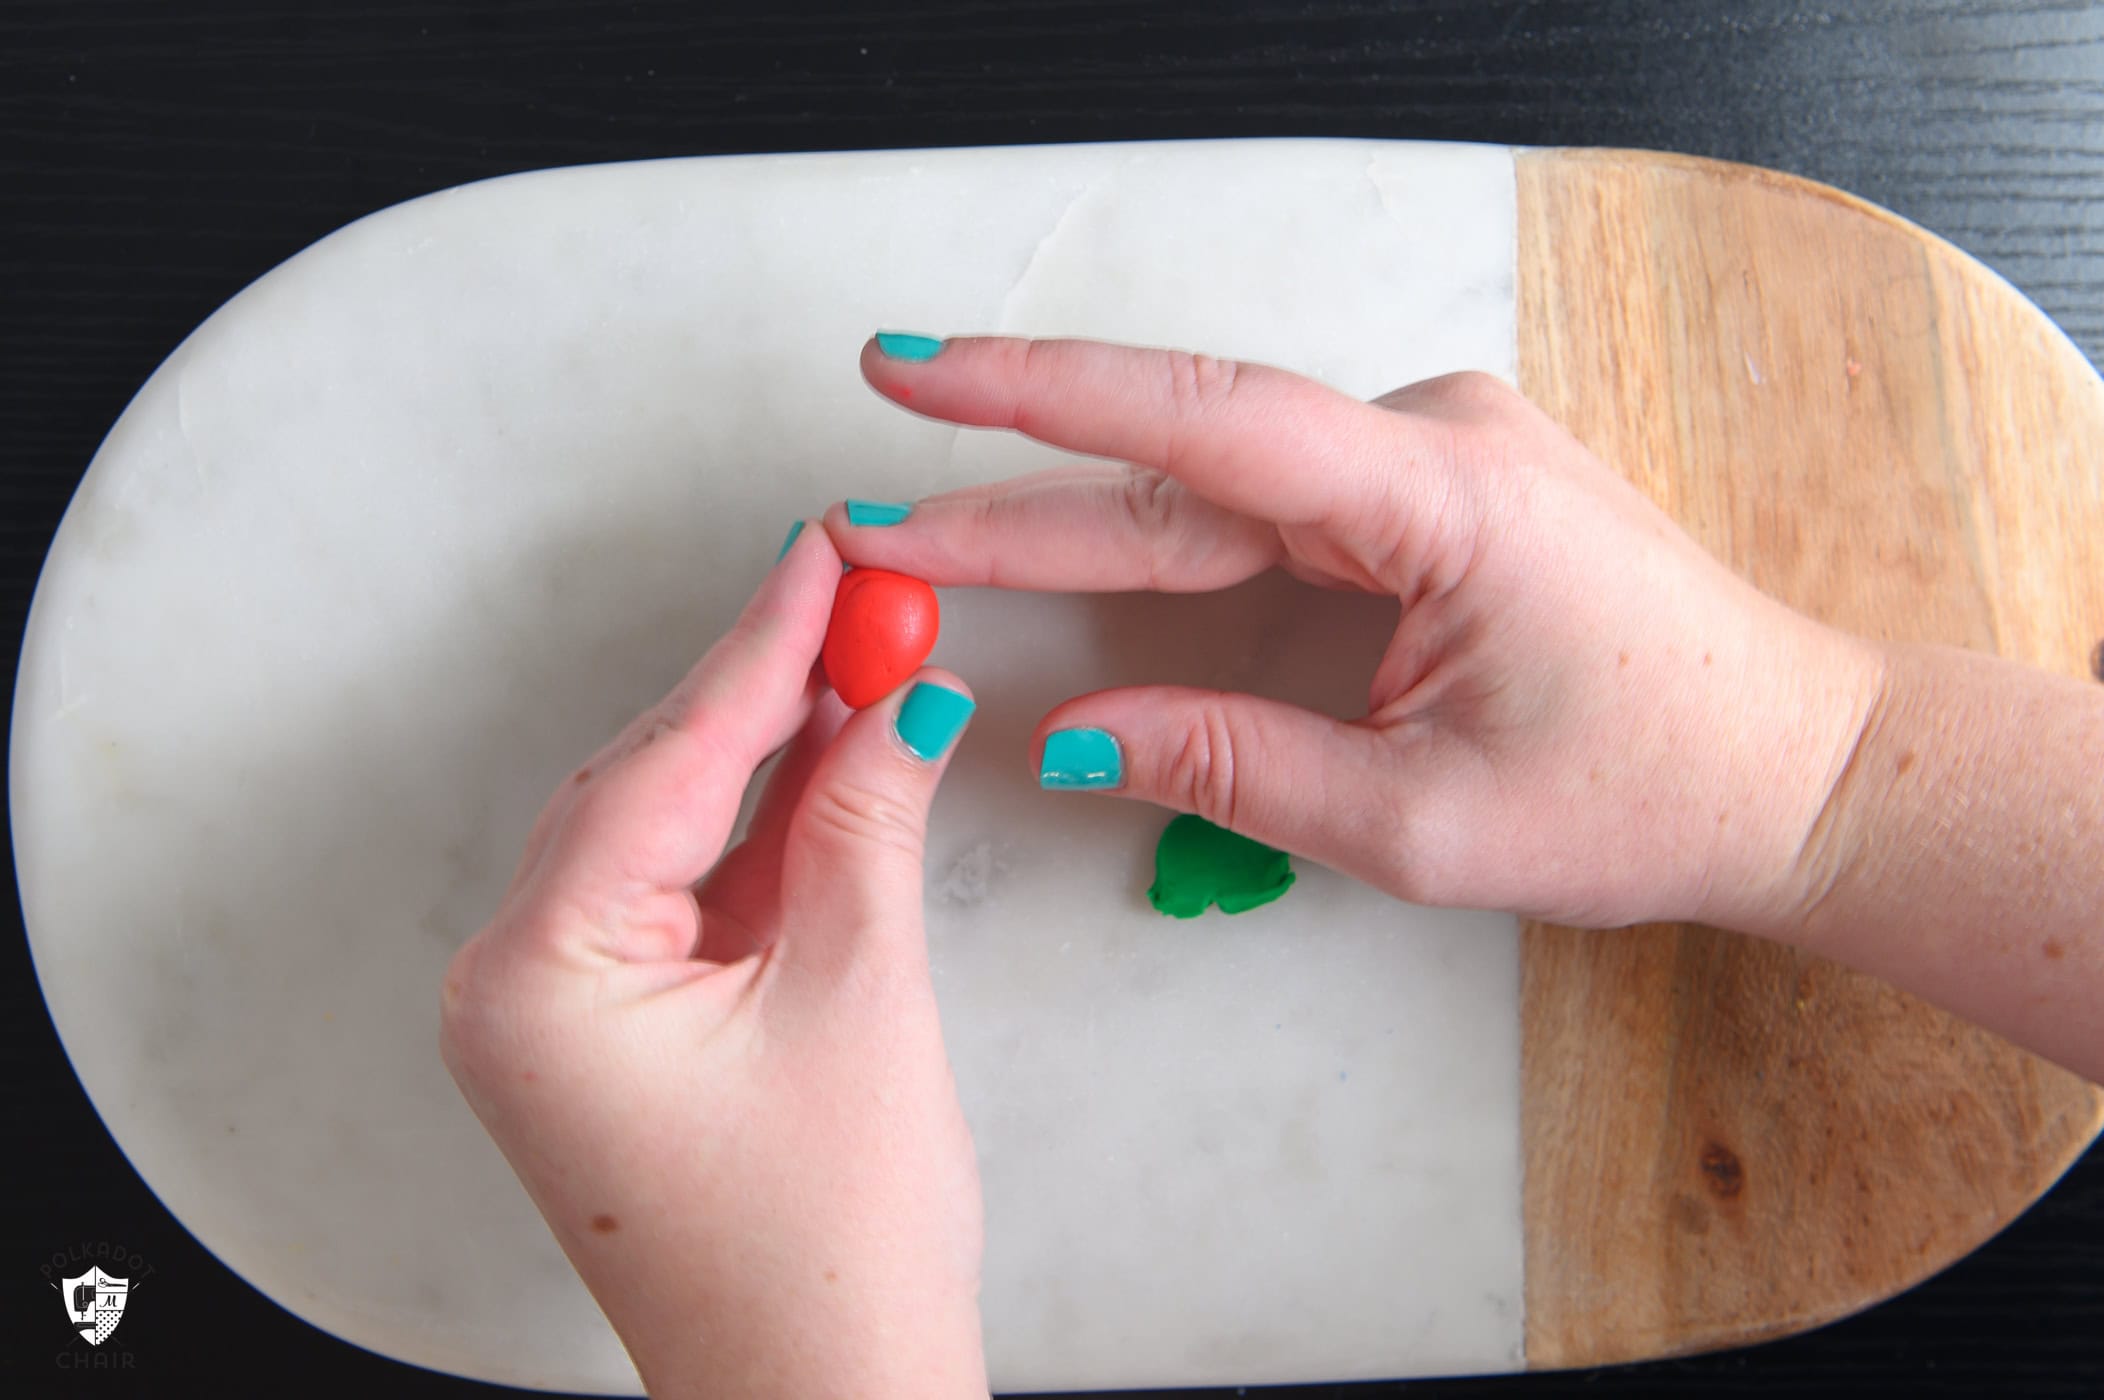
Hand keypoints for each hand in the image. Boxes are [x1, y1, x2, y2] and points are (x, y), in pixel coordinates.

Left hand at [440, 527, 987, 1398]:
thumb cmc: (824, 1257)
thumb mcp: (859, 998)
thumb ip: (865, 821)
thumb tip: (899, 697)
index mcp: (535, 979)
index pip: (661, 764)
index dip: (760, 649)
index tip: (825, 558)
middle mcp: (518, 988)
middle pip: (651, 784)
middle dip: (767, 692)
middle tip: (862, 596)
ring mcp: (562, 1014)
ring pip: (672, 833)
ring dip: (773, 757)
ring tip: (869, 661)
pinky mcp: (618, 1032)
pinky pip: (689, 896)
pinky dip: (765, 834)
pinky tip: (836, 765)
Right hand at [835, 336, 1882, 932]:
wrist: (1796, 764)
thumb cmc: (1651, 788)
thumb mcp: (1423, 820)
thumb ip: (1230, 768)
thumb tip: (1067, 741)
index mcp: (1442, 497)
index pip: (1201, 427)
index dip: (1038, 400)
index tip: (909, 377)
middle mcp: (1430, 442)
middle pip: (1181, 465)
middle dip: (1017, 495)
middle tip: (871, 516)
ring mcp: (1430, 458)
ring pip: (1212, 484)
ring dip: (1076, 515)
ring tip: (938, 538)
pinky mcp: (1426, 494)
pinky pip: (1265, 506)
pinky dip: (1163, 536)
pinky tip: (1071, 543)